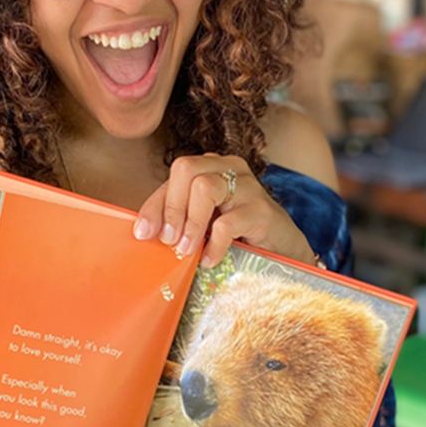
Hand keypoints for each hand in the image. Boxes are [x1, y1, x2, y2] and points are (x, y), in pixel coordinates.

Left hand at [132, 152, 316, 267]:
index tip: (143, 233)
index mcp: (211, 167)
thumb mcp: (204, 222)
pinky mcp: (263, 210)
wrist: (283, 248)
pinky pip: (227, 223)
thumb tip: (144, 232)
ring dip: (191, 224)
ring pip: (205, 188)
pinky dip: (214, 245)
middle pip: (186, 169)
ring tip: (187, 250)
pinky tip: (211, 259)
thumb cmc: (238, 233)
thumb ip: (178, 218)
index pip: (174, 175)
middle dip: (172, 207)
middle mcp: (229, 168)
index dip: (155, 204)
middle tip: (169, 240)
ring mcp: (248, 186)